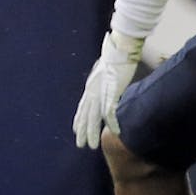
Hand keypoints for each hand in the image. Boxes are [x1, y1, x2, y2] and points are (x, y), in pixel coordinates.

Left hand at [74, 32, 142, 148]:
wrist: (119, 48)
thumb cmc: (115, 57)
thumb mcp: (106, 72)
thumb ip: (105, 81)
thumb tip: (108, 84)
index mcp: (91, 87)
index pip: (82, 107)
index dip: (79, 119)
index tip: (75, 130)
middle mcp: (93, 91)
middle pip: (85, 115)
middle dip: (83, 131)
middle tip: (80, 145)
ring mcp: (101, 93)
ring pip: (94, 117)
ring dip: (93, 132)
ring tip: (91, 146)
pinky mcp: (111, 92)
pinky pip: (110, 111)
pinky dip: (112, 122)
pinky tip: (113, 132)